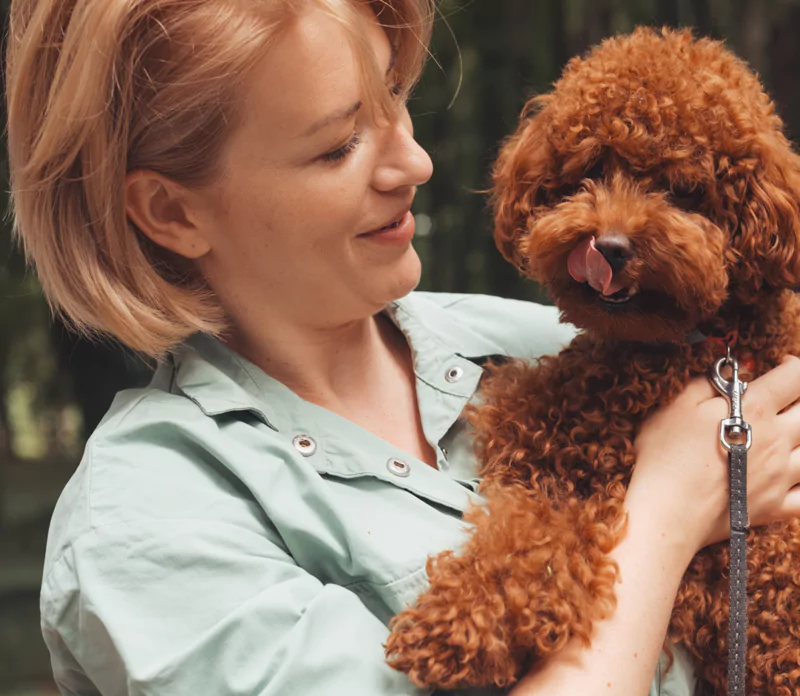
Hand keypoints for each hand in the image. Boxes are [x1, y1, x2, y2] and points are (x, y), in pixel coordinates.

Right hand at [631, 356, 799, 554]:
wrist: (668, 509)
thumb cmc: (665, 456)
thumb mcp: (675, 407)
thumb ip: (706, 384)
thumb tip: (730, 372)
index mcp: (754, 410)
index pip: (793, 377)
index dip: (793, 365)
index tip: (783, 365)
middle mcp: (777, 440)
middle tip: (788, 399)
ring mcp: (780, 475)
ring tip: (791, 434)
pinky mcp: (775, 506)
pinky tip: (798, 478)